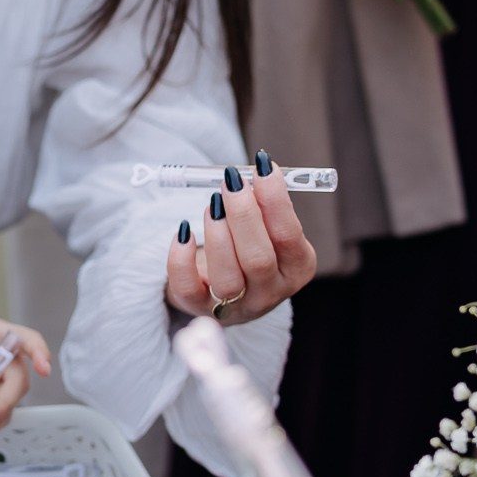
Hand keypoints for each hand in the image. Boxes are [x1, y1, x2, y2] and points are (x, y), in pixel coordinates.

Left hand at [165, 154, 317, 326]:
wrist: (223, 285)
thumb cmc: (250, 245)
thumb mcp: (268, 227)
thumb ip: (265, 204)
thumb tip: (252, 171)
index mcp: (295, 268)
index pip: (289, 236)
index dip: (276, 200)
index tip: (262, 167)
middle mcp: (269, 293)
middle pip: (258, 260)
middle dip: (243, 215)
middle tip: (231, 182)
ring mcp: (235, 307)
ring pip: (227, 278)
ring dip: (217, 234)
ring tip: (212, 205)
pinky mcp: (199, 308)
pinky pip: (188, 288)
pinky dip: (181, 258)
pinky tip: (183, 231)